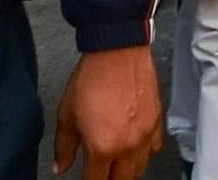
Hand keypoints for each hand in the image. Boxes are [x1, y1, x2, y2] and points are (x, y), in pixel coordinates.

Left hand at [51, 44, 159, 178]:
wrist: (117, 50)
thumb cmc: (92, 77)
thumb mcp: (66, 114)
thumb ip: (64, 146)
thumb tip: (60, 166)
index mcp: (103, 146)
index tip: (86, 179)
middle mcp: (128, 145)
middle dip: (108, 179)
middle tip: (100, 173)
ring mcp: (145, 135)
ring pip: (139, 169)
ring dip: (126, 171)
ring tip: (115, 165)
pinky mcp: (157, 122)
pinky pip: (154, 149)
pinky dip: (144, 154)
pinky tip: (134, 148)